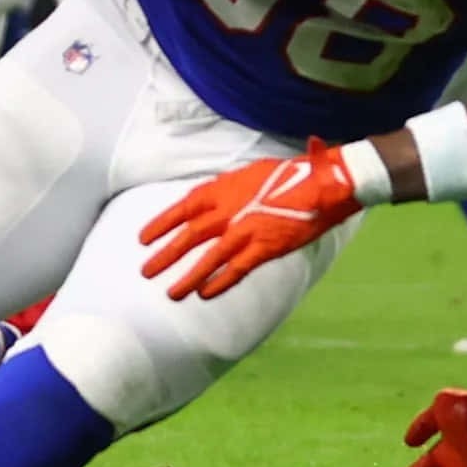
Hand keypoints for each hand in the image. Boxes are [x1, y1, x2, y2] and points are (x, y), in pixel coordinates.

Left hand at [140, 138, 360, 299]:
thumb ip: (231, 186)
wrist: (323, 183)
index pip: (183, 208)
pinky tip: (205, 295)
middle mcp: (229, 210)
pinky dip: (220, 283)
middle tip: (146, 272)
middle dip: (166, 255)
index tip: (143, 238)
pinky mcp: (265, 248)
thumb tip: (214, 198)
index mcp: (224, 189)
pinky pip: (237, 270)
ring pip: (209, 258)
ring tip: (171, 293)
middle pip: (189, 236)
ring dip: (188, 277)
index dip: (161, 224)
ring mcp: (246, 230)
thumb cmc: (292, 173)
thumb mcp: (253, 172)